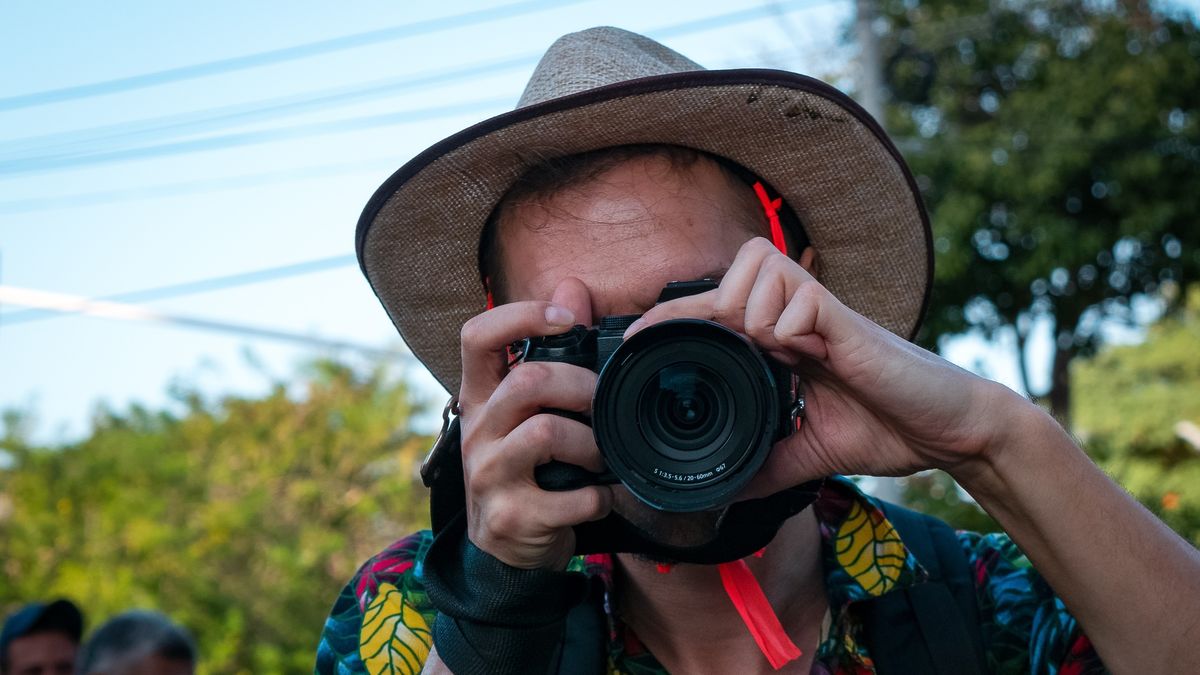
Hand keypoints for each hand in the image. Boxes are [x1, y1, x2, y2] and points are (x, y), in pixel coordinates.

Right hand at [457, 296, 612, 569]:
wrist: (503, 552)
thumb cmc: (523, 470)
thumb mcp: (524, 413)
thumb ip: (551, 352)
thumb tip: (572, 286)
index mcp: (479, 399)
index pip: (476, 336)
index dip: (520, 316)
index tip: (565, 319)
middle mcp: (477, 432)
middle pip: (528, 382)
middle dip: (582, 387)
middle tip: (604, 405)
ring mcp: (489, 476)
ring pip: (547, 434)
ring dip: (593, 445)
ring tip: (603, 457)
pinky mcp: (512, 517)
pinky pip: (572, 496)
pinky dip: (598, 497)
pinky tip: (599, 498)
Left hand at [628, 237, 1012, 497]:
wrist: (949, 432)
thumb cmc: (885, 428)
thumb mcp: (808, 454)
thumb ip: (765, 466)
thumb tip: (721, 495)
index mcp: (783, 337)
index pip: (715, 306)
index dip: (672, 314)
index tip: (635, 342)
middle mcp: (797, 314)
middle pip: (733, 267)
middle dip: (711, 310)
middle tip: (726, 356)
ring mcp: (822, 311)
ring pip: (756, 270)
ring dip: (752, 316)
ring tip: (780, 357)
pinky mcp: (847, 321)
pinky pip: (797, 301)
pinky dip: (789, 329)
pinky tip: (810, 358)